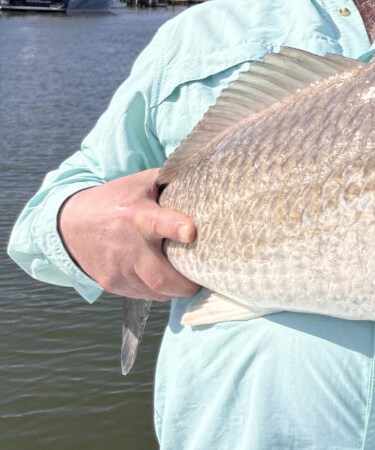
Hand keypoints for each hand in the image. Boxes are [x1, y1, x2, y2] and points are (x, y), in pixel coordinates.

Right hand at [57, 168, 199, 299]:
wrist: (70, 225)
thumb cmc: (114, 201)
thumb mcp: (141, 184)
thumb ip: (171, 182)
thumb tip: (205, 177)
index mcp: (138, 217)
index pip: (158, 223)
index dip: (176, 228)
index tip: (191, 232)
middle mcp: (129, 247)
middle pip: (161, 277)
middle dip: (188, 283)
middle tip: (205, 276)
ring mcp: (120, 270)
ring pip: (156, 291)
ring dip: (177, 288)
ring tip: (190, 277)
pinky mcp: (113, 284)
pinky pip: (145, 295)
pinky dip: (161, 290)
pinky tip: (168, 278)